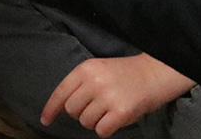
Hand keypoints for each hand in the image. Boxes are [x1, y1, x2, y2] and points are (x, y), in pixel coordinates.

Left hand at [42, 55, 194, 136]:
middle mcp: (94, 82)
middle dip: (81, 113)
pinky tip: (116, 117)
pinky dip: (106, 128)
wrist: (155, 73)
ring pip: (85, 122)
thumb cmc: (125, 74)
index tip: (46, 120)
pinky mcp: (120, 112)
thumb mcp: (99, 69)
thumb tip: (62, 106)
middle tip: (97, 106)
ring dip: (95, 121)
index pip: (61, 92)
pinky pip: (100, 131)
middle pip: (71, 110)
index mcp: (86, 68)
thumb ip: (81, 83)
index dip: (51, 108)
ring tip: (109, 109)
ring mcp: (107, 97)